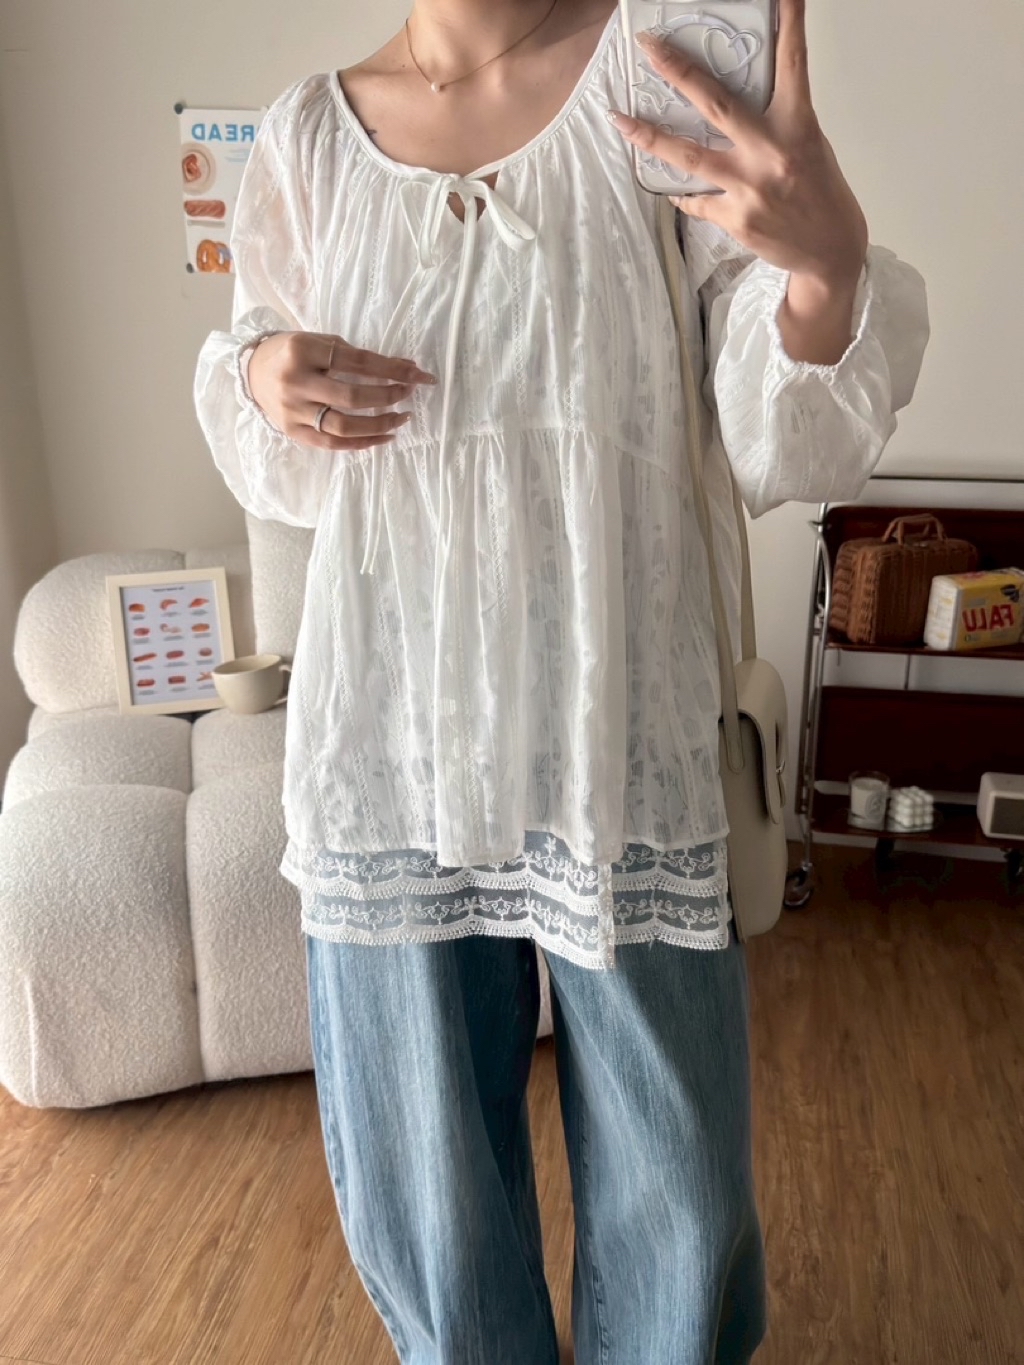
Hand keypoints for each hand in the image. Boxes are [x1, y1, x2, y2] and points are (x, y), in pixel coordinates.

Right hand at [247, 331, 435, 451]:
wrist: (251, 371)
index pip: (358, 363)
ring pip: (343, 426)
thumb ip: (358, 356)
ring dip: (379, 425)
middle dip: (387, 396)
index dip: (393, 370)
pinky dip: (362, 443)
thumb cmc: (293, 352)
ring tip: (401, 419)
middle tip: (407, 394)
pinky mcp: (293, 432)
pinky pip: (332, 443)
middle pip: (352, 397)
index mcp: (303, 351)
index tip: (420, 376)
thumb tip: (406, 367)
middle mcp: (296, 382)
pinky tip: (384, 437)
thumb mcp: (321, 342)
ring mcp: (293, 411)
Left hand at [609, 0, 867, 293]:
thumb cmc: (819, 193)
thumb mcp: (808, 145)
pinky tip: (670, 186)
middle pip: (716, 103)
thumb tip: (733, 103)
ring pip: (689, 155)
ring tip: (620, 119)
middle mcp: (771, 153)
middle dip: (679, 70)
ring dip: (649, 136)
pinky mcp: (735, 218)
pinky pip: (696, 199)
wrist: (829, 251)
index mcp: (797, 126)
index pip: (793, 65)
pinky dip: (682, 192)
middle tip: (649, 46)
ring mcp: (750, 188)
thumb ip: (776, 121)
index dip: (790, 23)